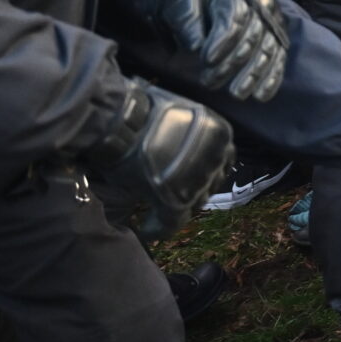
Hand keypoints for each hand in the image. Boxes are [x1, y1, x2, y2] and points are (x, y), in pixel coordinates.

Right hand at [76, 77, 233, 241]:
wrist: (119, 119)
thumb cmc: (141, 111)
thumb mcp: (179, 114)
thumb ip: (190, 133)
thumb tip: (183, 146)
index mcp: (220, 133)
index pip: (220, 161)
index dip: (202, 173)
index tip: (188, 180)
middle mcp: (216, 157)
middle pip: (209, 183)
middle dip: (193, 189)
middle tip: (172, 194)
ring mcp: (198, 179)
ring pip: (193, 203)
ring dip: (179, 207)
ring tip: (160, 210)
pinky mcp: (176, 199)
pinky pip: (172, 221)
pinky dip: (158, 228)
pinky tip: (146, 230)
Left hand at [147, 0, 288, 101]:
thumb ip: (186, 19)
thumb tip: (195, 46)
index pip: (234, 18)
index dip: (222, 41)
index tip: (206, 61)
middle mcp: (261, 3)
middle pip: (252, 36)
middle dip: (231, 63)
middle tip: (209, 83)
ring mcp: (273, 20)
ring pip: (267, 50)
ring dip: (253, 74)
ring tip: (236, 94)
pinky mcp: (279, 36)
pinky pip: (279, 58)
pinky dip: (272, 78)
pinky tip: (261, 95)